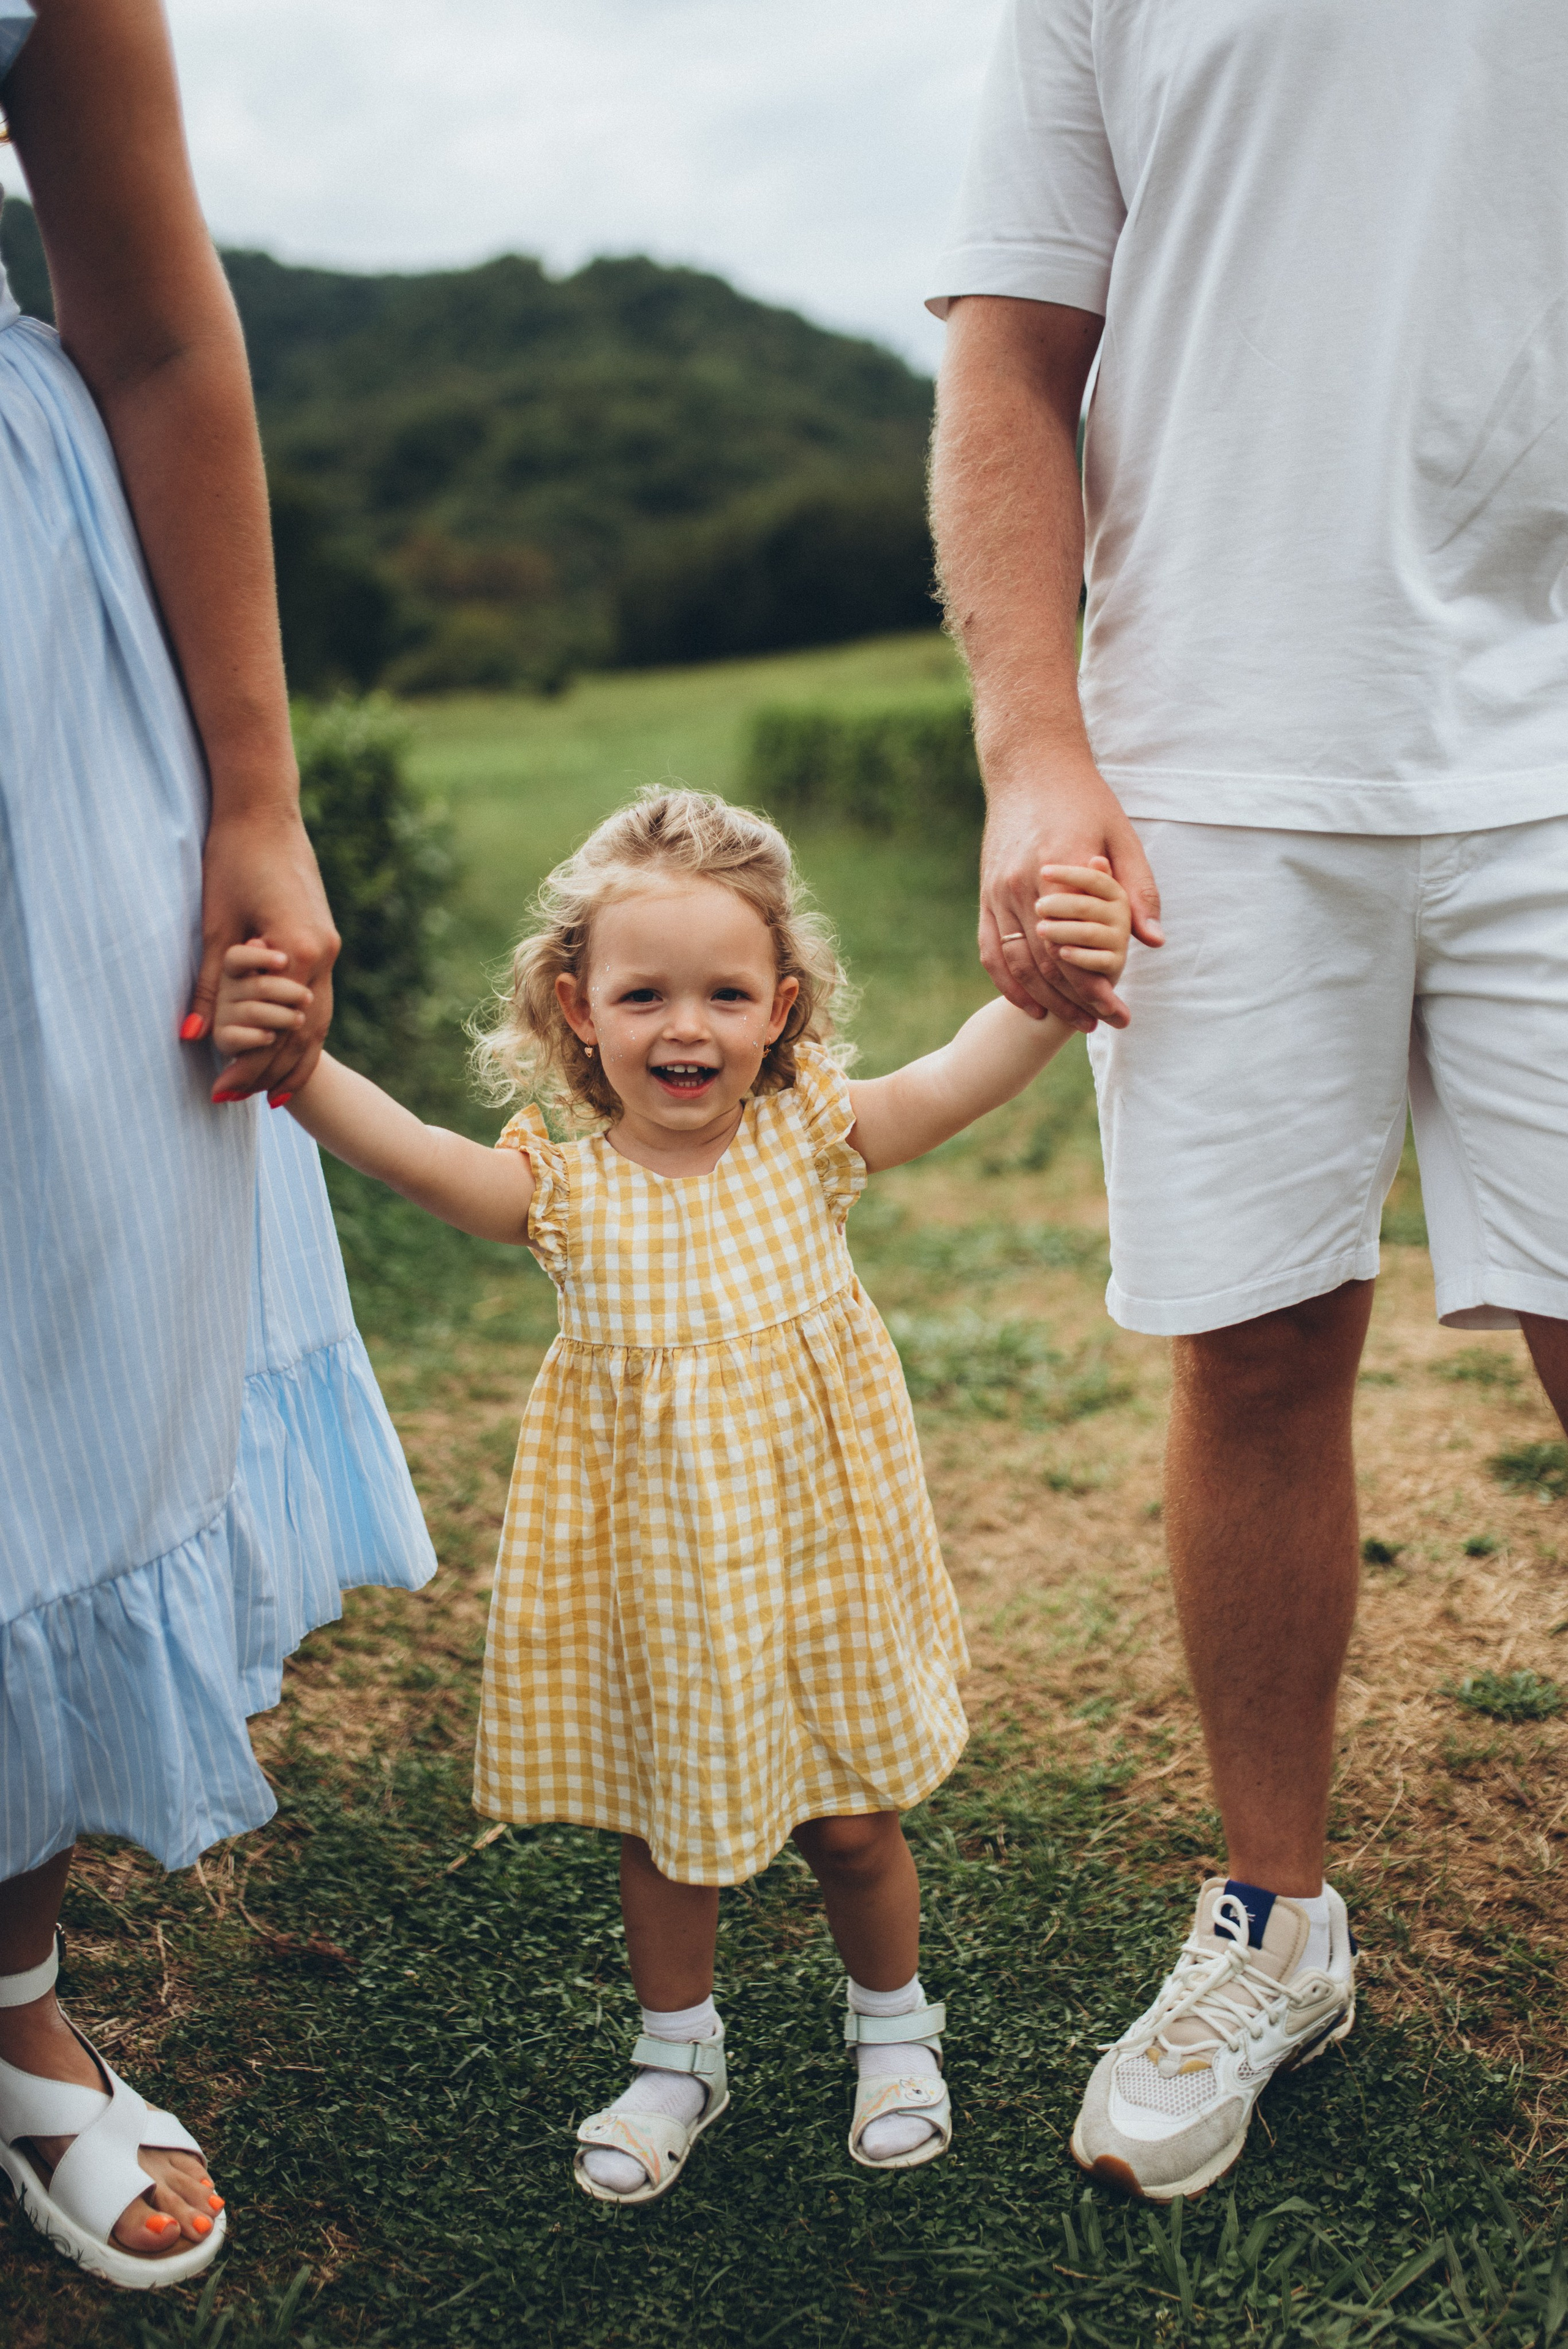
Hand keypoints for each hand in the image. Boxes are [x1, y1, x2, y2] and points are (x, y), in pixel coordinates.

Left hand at [181, 806, 338, 1102]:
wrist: (264, 812)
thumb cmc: (232, 860)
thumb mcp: (212, 925)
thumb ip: (208, 985)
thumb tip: (190, 1037)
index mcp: (297, 951)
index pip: (277, 1028)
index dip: (250, 1065)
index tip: (223, 1092)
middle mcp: (323, 955)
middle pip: (305, 1034)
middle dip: (272, 1072)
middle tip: (239, 1102)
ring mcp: (330, 948)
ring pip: (320, 1022)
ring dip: (295, 1059)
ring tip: (272, 1096)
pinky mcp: (326, 940)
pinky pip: (319, 999)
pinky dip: (305, 1032)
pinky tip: (290, 1049)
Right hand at [979, 760, 1162, 1028]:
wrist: (1029, 767)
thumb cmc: (1085, 800)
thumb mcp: (1123, 837)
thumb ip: (1137, 890)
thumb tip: (1153, 940)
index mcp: (1062, 870)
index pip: (1077, 948)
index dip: (1097, 988)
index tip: (1119, 1013)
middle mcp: (1024, 886)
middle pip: (1048, 963)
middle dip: (1076, 1001)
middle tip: (1102, 1026)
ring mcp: (999, 892)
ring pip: (1019, 962)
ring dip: (1046, 999)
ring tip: (1074, 1022)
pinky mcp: (986, 894)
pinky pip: (992, 951)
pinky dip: (1009, 983)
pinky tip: (1030, 1004)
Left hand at [1034, 857, 1131, 985]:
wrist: (1091, 953)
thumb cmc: (1080, 911)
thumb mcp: (1084, 886)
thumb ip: (1086, 876)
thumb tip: (1097, 860)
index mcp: (1114, 891)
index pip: (1094, 879)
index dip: (1069, 874)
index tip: (1043, 871)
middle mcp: (1121, 914)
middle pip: (1087, 906)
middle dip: (1060, 906)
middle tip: (1038, 907)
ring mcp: (1119, 939)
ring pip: (1089, 933)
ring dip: (1063, 931)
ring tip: (1041, 929)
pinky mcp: (1115, 963)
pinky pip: (1098, 961)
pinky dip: (1079, 956)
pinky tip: (1061, 952)